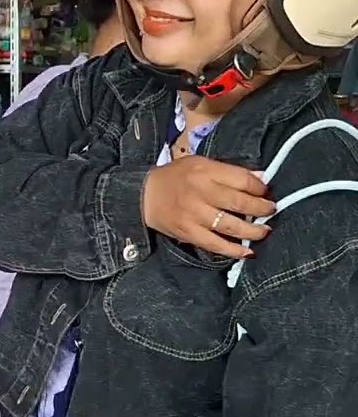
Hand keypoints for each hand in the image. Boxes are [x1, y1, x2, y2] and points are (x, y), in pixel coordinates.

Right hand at [142, 156, 274, 258]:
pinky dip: (233, 250)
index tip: (266, 192)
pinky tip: (247, 252)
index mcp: (206, 172)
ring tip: (264, 231)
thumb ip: (229, 171)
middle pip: (240, 203)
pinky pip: (215, 244)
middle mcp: (201, 193)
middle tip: (271, 211)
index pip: (243, 180)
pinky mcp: (188, 233)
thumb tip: (261, 178)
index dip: (260, 188)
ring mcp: (194, 215)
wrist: (144, 196)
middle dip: (262, 209)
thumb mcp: (200, 164)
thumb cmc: (176, 177)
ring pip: (231, 226)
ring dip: (253, 231)